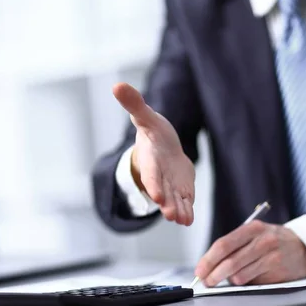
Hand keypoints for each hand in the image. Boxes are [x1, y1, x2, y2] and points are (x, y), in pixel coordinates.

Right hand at [113, 82, 194, 225]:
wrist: (163, 146)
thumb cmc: (153, 131)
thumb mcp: (146, 117)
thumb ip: (134, 104)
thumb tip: (116, 85)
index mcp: (150, 160)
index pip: (151, 175)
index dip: (154, 185)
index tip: (158, 195)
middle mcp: (159, 176)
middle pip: (163, 192)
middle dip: (167, 204)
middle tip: (172, 215)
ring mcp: (170, 186)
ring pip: (174, 201)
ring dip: (178, 211)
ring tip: (183, 220)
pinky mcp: (182, 190)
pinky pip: (184, 202)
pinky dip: (187, 211)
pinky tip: (189, 220)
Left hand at [194, 221, 305, 285]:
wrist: (304, 247)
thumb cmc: (272, 241)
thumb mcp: (254, 234)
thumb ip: (234, 246)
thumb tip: (210, 265)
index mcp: (252, 228)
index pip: (224, 244)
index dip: (208, 260)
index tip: (199, 270)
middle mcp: (263, 240)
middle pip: (230, 262)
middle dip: (214, 275)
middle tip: (207, 282)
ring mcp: (271, 256)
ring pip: (240, 275)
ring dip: (230, 280)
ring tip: (230, 278)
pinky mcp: (278, 271)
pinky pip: (253, 282)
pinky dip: (246, 283)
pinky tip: (249, 277)